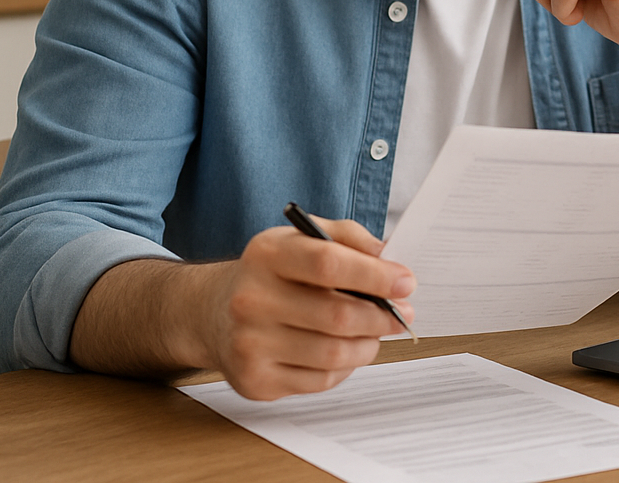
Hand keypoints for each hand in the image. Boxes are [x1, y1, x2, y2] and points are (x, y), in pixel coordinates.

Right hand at [205, 216, 413, 399]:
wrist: (213, 312)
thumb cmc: (271, 273)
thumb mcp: (302, 238)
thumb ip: (348, 237)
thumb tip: (388, 258)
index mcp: (267, 255)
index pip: (329, 264)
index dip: (375, 275)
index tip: (405, 282)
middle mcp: (251, 299)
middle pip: (336, 316)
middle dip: (381, 316)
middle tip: (402, 313)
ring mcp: (250, 344)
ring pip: (334, 354)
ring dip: (368, 344)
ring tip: (376, 331)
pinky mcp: (256, 381)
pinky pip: (321, 380)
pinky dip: (345, 366)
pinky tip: (345, 350)